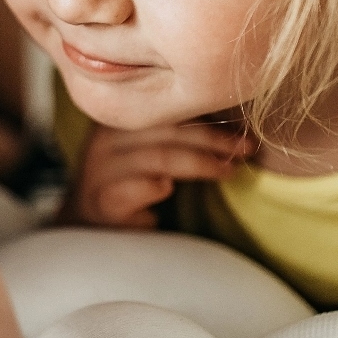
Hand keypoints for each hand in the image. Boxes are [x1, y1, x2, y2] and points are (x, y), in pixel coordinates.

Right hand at [62, 120, 254, 228]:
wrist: (91, 227)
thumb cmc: (131, 186)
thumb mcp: (149, 152)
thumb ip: (174, 136)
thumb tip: (232, 125)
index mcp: (117, 119)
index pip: (166, 110)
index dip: (208, 118)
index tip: (242, 132)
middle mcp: (104, 139)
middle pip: (166, 130)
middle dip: (213, 140)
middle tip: (246, 150)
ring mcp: (100, 170)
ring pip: (158, 158)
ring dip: (200, 164)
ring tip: (227, 171)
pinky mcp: (102, 200)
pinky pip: (135, 189)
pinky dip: (154, 188)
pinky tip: (167, 190)